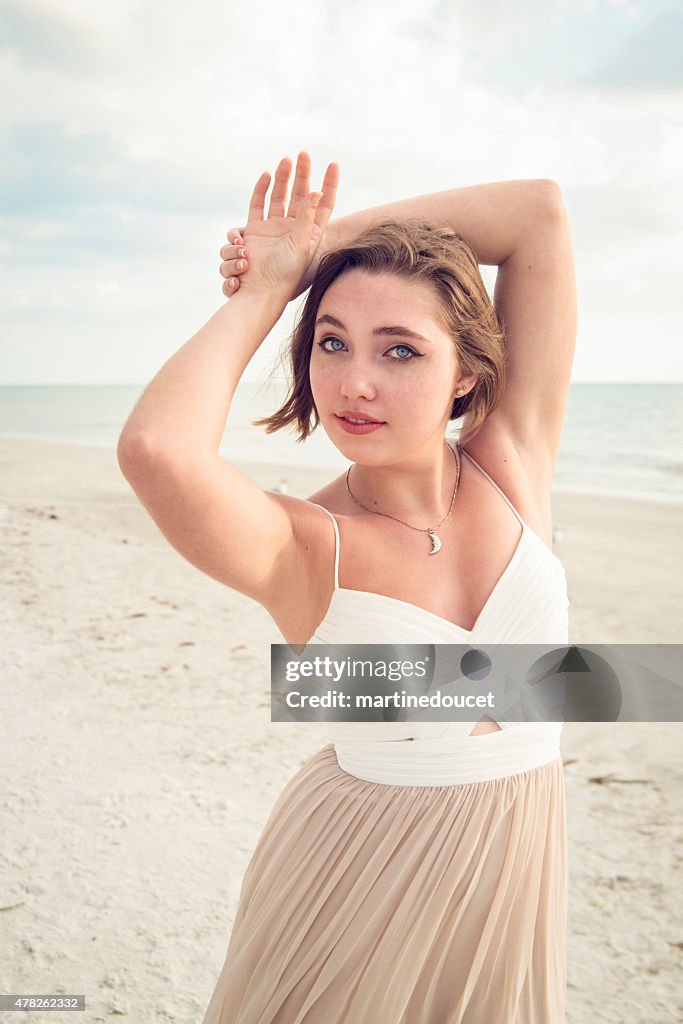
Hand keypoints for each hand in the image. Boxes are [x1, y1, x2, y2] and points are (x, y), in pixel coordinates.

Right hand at [219, 151, 338, 301]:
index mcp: (311, 233)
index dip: (329, 184)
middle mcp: (293, 228)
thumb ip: (307, 217)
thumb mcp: (301, 244)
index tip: (333, 164)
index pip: (324, 203)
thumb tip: (317, 191)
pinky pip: (258, 204)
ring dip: (282, 178)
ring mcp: (274, 228)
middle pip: (301, 194)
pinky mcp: (255, 230)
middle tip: (303, 154)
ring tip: (285, 160)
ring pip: (279, 195)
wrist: (261, 290)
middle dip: (302, 174)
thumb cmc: (285, 272)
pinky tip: (265, 176)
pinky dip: (261, 190)